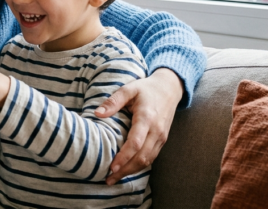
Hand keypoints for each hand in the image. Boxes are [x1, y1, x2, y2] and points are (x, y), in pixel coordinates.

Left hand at [94, 68, 182, 184]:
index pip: (136, 143)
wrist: (170, 88)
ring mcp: (161, 137)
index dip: (124, 157)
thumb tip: (97, 114)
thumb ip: (113, 101)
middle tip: (108, 179)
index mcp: (147, 118)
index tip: (111, 167)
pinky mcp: (162, 140)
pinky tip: (127, 170)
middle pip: (142, 157)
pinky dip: (139, 166)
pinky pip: (152, 157)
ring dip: (132, 171)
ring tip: (115, 178)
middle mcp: (156, 131)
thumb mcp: (129, 89)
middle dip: (125, 170)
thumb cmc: (146, 88)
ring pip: (148, 160)